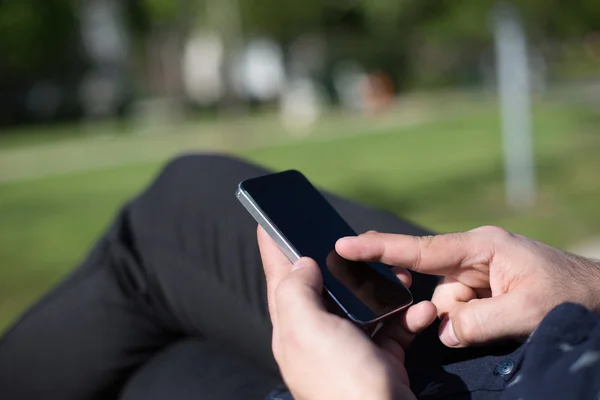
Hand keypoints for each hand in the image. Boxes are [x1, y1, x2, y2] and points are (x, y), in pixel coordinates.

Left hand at [257, 227, 435, 399]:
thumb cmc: (340, 378)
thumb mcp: (307, 330)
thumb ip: (296, 292)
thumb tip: (301, 264)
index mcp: (292, 325)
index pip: (278, 276)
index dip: (272, 246)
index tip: (269, 220)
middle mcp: (318, 333)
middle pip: (325, 285)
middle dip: (342, 262)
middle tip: (356, 241)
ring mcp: (350, 346)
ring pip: (364, 302)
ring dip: (385, 287)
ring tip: (402, 275)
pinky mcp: (380, 356)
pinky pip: (393, 326)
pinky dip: (408, 316)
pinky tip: (421, 311)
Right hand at [336, 226, 599, 347]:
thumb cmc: (571, 293)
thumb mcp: (528, 310)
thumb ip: (478, 320)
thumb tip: (444, 329)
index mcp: (479, 246)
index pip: (418, 249)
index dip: (378, 248)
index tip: (344, 243)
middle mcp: (471, 257)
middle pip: (431, 283)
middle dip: (443, 306)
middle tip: (478, 313)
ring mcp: (476, 274)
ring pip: (446, 303)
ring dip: (465, 321)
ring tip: (503, 321)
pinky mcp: (482, 291)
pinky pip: (460, 310)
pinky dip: (470, 323)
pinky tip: (496, 323)